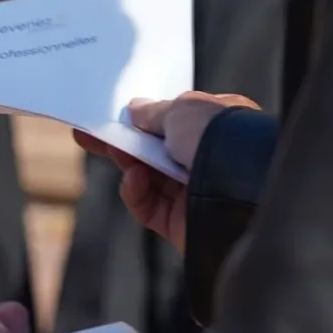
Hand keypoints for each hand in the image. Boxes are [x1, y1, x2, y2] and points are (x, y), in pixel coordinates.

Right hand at [74, 92, 261, 254]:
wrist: (242, 193)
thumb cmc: (220, 140)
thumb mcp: (183, 111)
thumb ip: (154, 111)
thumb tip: (135, 110)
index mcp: (219, 127)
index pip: (177, 121)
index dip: (146, 117)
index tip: (115, 113)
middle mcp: (209, 159)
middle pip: (156, 150)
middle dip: (124, 142)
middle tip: (90, 134)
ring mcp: (196, 193)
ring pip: (148, 177)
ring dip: (129, 163)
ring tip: (116, 150)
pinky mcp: (182, 223)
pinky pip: (148, 207)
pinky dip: (135, 192)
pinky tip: (134, 178)